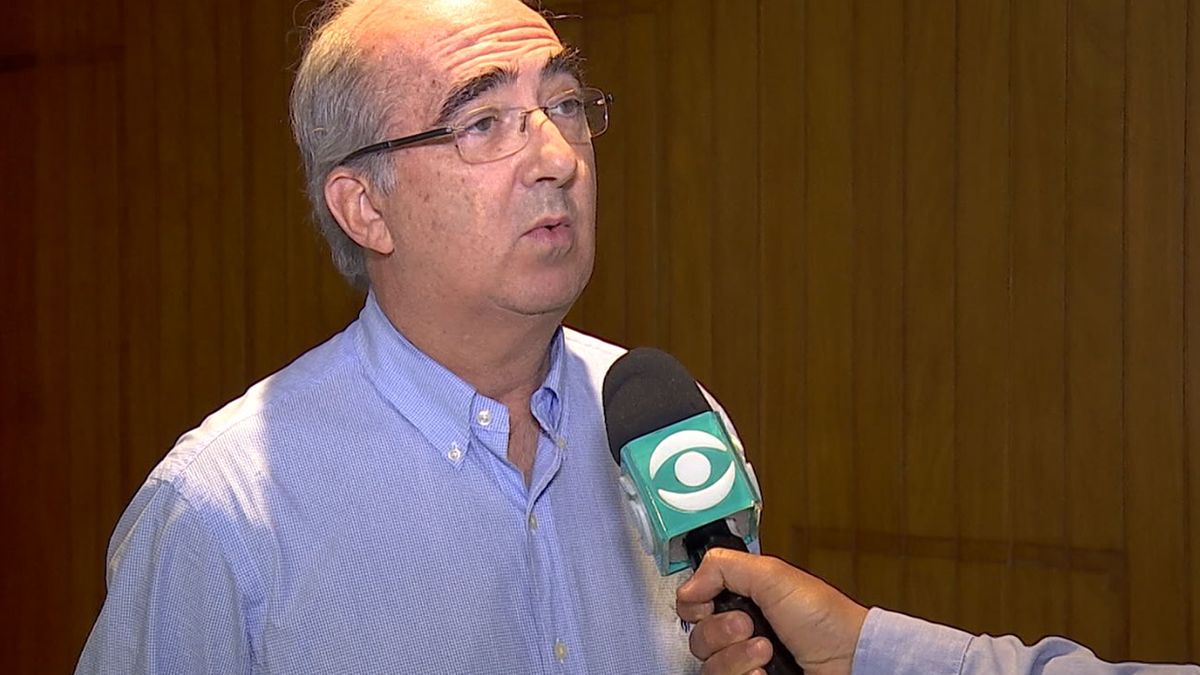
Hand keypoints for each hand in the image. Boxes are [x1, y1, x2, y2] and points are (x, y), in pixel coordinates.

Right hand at [675, 548, 868, 674]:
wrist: (850, 662)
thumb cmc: (825, 620)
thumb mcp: (773, 574)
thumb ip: (724, 566)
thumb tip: (688, 586)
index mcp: (743, 600)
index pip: (694, 604)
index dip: (695, 604)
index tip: (707, 603)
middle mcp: (740, 633)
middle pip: (698, 636)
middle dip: (722, 630)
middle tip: (750, 625)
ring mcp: (746, 663)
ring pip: (710, 665)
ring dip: (737, 656)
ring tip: (766, 650)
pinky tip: (767, 672)